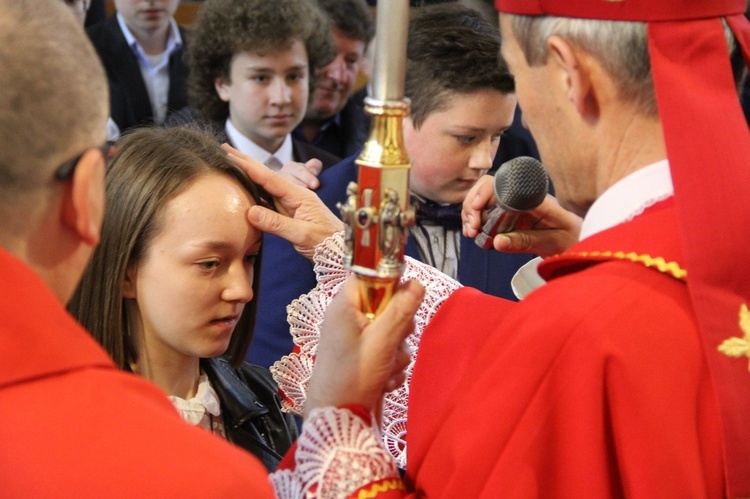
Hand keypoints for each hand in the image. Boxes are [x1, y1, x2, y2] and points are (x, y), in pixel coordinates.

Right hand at [223, 144, 343, 259]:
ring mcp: (290, 204)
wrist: (341, 250)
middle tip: (224, 150)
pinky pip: (267, 201)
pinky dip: (253, 193)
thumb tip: (251, 212)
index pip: (269, 178)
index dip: (248, 166)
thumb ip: (277, 224)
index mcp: (298, 196)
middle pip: (264, 176)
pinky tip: (243, 189)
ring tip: (228, 165)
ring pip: (264, 187)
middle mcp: (293, 195)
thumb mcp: (302, 235)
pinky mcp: (288, 213)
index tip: (230, 154)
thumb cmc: (327, 243)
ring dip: (247, 176)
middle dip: (245, 162)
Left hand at [304, 276, 424, 415]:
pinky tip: (386, 380)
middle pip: (386, 305)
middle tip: (395, 341)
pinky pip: (387, 351)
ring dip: (397, 351)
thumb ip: (400, 312)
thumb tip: (417, 283)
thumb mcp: (381, 342)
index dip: (390, 284)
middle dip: (399, 326)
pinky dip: (391, 365)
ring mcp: (355, 339)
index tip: (405, 301)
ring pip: (391, 331)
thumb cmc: (352, 376)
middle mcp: (349, 318)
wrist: (336, 418)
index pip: (369, 277)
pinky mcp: (362, 357)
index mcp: (345, 306)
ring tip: (388, 367)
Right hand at [462, 175, 580, 256]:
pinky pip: (486, 214)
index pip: (502, 183)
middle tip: (472, 228)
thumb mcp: (550, 242)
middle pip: (487, 188)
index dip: (484, 193)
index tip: (477, 210)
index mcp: (531, 197)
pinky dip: (476, 222)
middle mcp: (518, 197)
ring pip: (482, 200)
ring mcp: (511, 206)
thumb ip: (524, 242)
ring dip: (471, 215)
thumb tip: (496, 242)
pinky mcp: (507, 217)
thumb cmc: (570, 238)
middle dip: (472, 206)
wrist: (578, 241)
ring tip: (471, 233)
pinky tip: (475, 234)